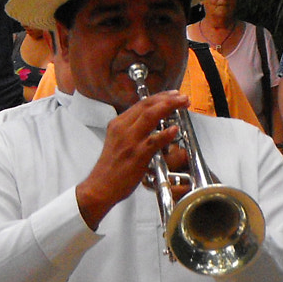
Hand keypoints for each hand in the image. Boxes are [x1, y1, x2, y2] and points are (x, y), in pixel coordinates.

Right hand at [76, 91, 185, 228]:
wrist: (100, 187)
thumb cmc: (111, 168)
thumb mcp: (118, 142)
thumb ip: (132, 131)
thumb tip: (150, 123)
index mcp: (118, 124)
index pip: (141, 104)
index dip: (159, 97)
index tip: (172, 95)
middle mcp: (122, 128)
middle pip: (147, 105)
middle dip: (167, 98)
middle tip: (182, 97)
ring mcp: (129, 141)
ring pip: (150, 116)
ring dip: (168, 107)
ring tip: (182, 104)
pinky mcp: (136, 155)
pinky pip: (153, 141)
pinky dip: (165, 134)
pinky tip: (175, 129)